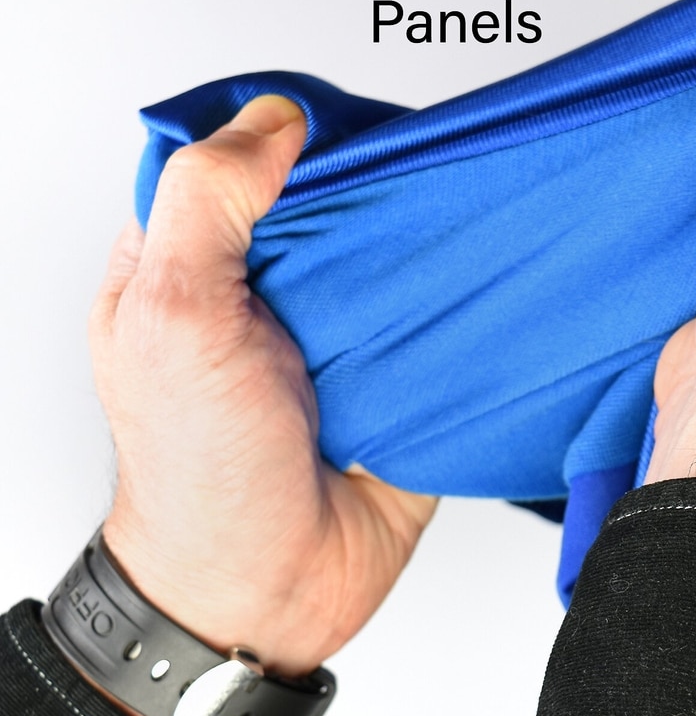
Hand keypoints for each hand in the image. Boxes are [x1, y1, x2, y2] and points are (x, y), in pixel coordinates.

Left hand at [91, 96, 436, 676]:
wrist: (268, 595)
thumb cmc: (199, 474)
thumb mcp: (171, 320)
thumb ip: (208, 207)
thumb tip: (272, 120)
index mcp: (197, 266)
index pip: (248, 164)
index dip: (297, 134)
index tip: (352, 124)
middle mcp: (273, 296)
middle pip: (337, 204)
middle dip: (386, 182)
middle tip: (436, 162)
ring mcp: (342, 339)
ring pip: (396, 258)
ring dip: (437, 239)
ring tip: (483, 207)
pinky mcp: (402, 381)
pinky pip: (445, 325)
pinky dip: (474, 304)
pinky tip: (503, 274)